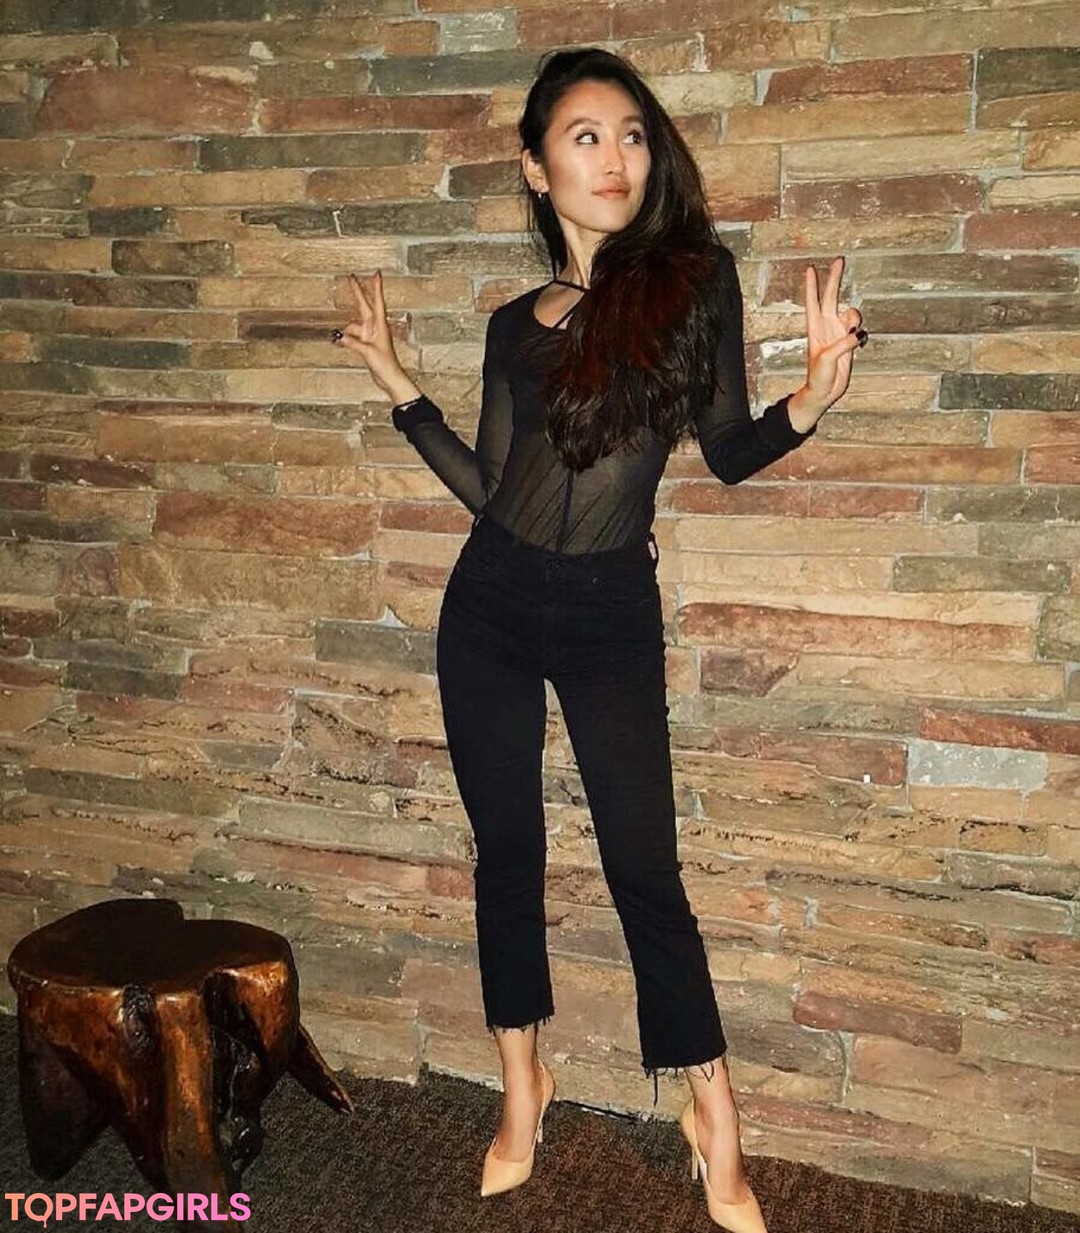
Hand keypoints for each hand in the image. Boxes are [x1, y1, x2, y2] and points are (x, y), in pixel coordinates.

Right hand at [333, 271, 420, 406]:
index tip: (376, 273)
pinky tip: (341, 343)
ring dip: (348, 333)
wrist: (389, 377)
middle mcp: (374, 327)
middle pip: (363, 305)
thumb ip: (352, 343)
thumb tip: (339, 336)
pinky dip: (346, 340)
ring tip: (356, 346)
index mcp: (380, 325)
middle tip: (352, 277)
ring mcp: (369, 334)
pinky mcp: (365, 343)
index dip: (376, 287)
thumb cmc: (385, 364)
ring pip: (352, 326)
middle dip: (357, 291)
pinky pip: (351, 336)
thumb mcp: (367, 352)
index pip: (377, 301)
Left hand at [787, 256, 864, 432]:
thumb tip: (857, 334)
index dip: (812, 285)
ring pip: (851, 312)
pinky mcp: (849, 341)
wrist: (824, 392)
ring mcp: (838, 332)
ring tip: (853, 335)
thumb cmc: (818, 376)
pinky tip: (858, 342)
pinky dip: (861, 332)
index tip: (810, 268)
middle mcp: (826, 326)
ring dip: (855, 318)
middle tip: (839, 260)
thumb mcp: (827, 359)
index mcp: (815, 328)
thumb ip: (843, 344)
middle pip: (831, 296)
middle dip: (835, 278)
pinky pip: (859, 328)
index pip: (813, 301)